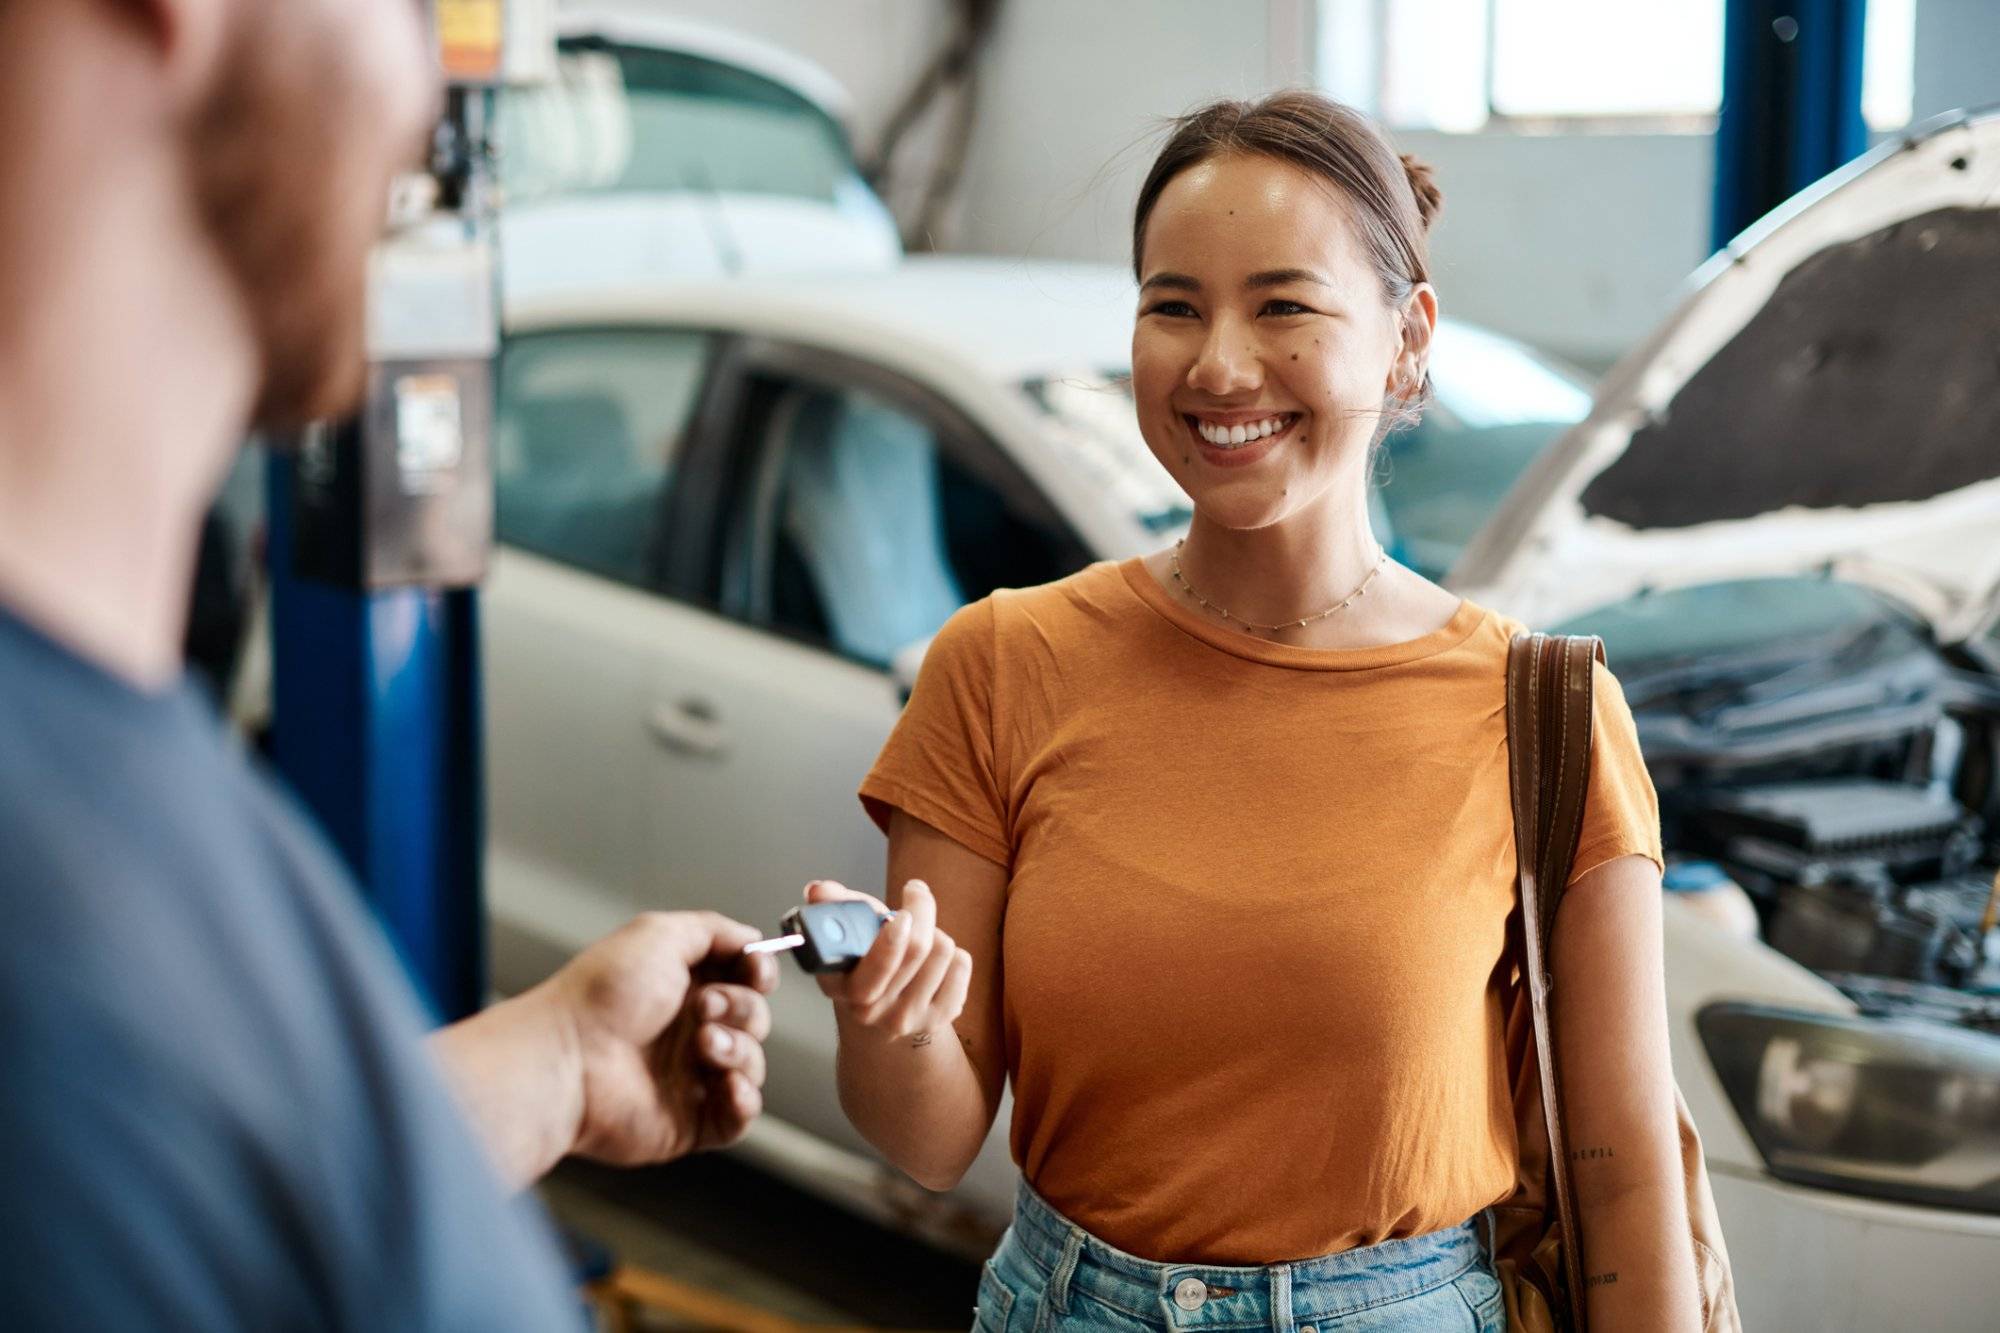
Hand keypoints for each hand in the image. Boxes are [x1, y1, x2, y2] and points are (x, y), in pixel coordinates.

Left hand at [543, 911, 777, 1165]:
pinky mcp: (690, 1120)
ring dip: (739, 1050)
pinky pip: (739, 1117)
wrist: (569, 1059)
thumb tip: (752, 940)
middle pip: (754, 1018)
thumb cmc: (601, 997)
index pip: (745, 979)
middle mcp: (688, 1030)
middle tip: (704, 1008)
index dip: (758, 974)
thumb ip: (713, 930)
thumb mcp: (658, 935)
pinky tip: (727, 1084)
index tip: (754, 972)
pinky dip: (744, 1101)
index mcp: (682, 986)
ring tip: (704, 1046)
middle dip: (741, 1009)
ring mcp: (690, 1076)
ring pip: (752, 1064)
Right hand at [807, 880, 971, 1044]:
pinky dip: (954, 955)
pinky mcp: (937, 1020)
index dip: (892, 940)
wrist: (881, 1008)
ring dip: (936, 933)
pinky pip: (961, 967)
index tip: (901, 916)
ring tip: (921, 937)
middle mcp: (870, 1010)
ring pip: (944, 951)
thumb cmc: (864, 958)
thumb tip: (818, 890)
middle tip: (915, 897)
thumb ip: (833, 905)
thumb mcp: (845, 931)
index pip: (874, 967)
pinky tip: (936, 961)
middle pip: (917, 949)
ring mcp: (905, 1019)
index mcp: (840, 986)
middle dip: (921, 912)